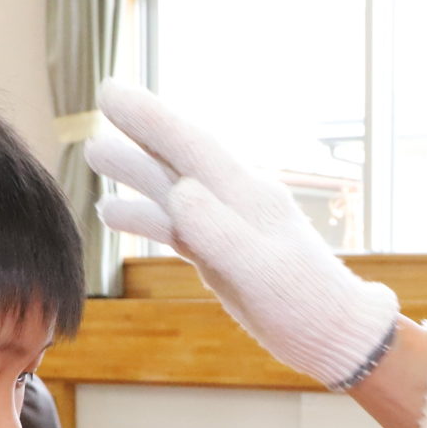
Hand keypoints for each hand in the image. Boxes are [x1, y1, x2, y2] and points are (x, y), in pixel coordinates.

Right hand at [89, 81, 402, 390]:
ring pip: (172, 190)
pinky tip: (111, 214)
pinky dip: (144, 218)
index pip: (191, 145)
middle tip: (101, 98)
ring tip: (93, 154)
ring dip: (135, 172)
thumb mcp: (260, 269)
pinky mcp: (220, 254)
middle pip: (178, 158)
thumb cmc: (305, 303)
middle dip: (140, 129)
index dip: (151, 116)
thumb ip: (219, 230)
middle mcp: (234, 201)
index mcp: (247, 195)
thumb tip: (179, 191)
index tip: (111, 92)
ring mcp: (226, 227)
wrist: (333, 335)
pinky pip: (175, 227)